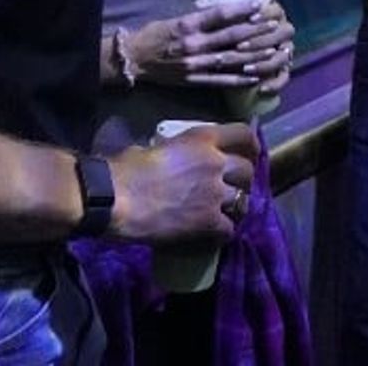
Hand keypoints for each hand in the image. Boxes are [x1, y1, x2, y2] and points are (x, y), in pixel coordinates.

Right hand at [110, 123, 257, 241]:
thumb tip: (170, 155)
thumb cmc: (126, 168)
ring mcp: (214, 193)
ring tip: (230, 212)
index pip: (243, 134)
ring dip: (237, 206)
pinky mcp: (207, 221)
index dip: (251, 144)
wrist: (115, 199)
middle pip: (247, 170)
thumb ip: (175, 149)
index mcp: (204, 139)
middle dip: (244, 179)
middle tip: (235, 187)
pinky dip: (225, 232)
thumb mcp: (156, 145)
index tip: (251, 152)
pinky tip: (217, 234)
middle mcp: (216, 163)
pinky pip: (229, 228)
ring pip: (242, 199)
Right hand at [125, 0, 294, 88]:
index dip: (243, 10)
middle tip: (275, 25)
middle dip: (256, 31)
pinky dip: (240, 79)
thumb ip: (202, 17)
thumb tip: (231, 10)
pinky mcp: (194, 80)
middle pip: (231, 37)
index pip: (221, 15)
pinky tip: (256, 76)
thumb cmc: (156, 34)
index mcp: (189, 25)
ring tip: (273, 49)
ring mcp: (195, 65)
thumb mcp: (177, 19)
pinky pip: (221, 80)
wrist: (133, 60)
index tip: (260, 6)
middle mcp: (194, 45)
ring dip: (254, 55)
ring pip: (231, 59)